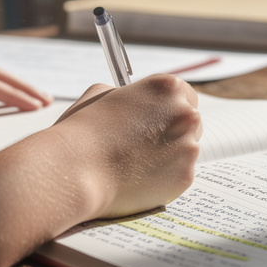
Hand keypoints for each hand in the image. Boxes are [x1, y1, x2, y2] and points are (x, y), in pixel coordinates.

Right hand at [52, 74, 203, 218]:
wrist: (75, 169)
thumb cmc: (82, 130)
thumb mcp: (101, 95)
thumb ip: (127, 95)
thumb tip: (134, 102)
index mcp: (167, 88)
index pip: (185, 95)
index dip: (168, 108)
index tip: (157, 118)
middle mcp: (185, 115)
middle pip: (190, 123)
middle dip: (172, 131)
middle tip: (145, 143)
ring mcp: (188, 147)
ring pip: (186, 151)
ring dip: (168, 155)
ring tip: (135, 163)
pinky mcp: (185, 177)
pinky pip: (179, 175)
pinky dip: (163, 178)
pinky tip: (137, 177)